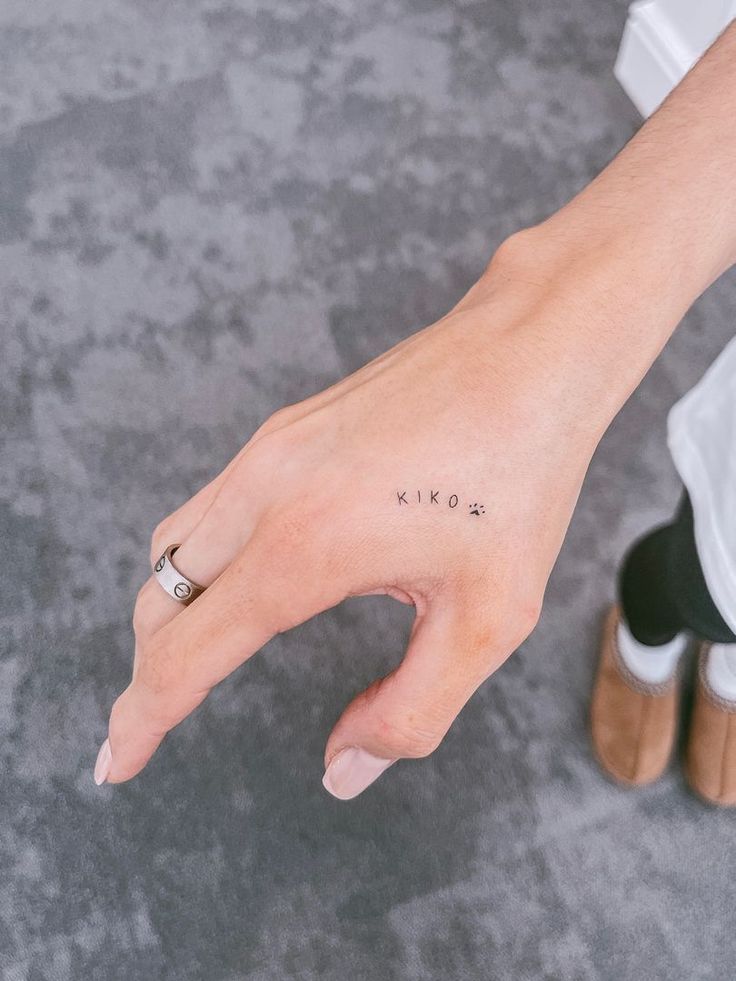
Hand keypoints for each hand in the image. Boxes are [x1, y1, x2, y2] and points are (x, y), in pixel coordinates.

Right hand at [99, 233, 610, 797]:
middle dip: (147, 673)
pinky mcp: (284, 430)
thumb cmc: (519, 481)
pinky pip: (209, 506)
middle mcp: (264, 492)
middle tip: (150, 726)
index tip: (116, 764)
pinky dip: (196, 562)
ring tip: (185, 664)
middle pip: (160, 601)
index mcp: (305, 547)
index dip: (143, 718)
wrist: (528, 355)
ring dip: (165, 614)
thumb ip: (411, 711)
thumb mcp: (488, 618)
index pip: (185, 653)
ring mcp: (268, 451)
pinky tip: (236, 582)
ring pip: (171, 548)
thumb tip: (343, 769)